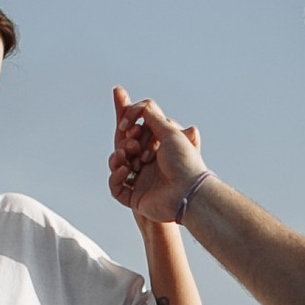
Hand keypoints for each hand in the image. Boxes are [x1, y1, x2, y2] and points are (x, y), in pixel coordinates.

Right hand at [109, 86, 206, 223]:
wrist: (189, 192)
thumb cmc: (185, 163)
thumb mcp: (171, 133)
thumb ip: (154, 118)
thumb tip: (142, 107)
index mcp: (159, 149)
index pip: (136, 133)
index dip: (129, 127)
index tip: (127, 125)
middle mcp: (150, 164)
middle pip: (125, 149)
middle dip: (125, 144)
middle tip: (133, 146)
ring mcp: (142, 182)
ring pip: (118, 167)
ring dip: (117, 159)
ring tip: (126, 157)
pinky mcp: (136, 198)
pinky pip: (116, 188)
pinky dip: (116, 178)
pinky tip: (125, 170)